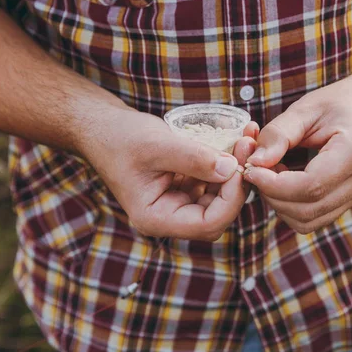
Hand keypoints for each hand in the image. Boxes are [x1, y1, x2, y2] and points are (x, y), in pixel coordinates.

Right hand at [79, 105, 257, 240]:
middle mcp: (170, 217)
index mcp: (157, 219)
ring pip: (220, 196)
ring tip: (246, 139)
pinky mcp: (185, 186)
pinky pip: (213, 180)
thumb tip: (232, 169)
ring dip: (236, 169)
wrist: (103, 128)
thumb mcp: (158, 146)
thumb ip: (195, 159)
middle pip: (219, 213)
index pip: (208, 224)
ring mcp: (179, 202)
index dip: (231, 199)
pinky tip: (236, 140)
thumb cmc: (121, 138)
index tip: (240, 165)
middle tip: (248, 146)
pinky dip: (226, 162)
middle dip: (238, 182)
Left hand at [245, 76, 351, 233]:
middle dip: (272, 196)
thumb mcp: (305, 108)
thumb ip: (278, 135)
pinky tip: (284, 182)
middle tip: (255, 170)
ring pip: (309, 221)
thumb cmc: (339, 102)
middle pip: (308, 209)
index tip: (250, 168)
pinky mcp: (350, 201)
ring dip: (280, 204)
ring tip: (271, 174)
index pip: (311, 185)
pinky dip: (291, 206)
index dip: (274, 185)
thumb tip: (254, 162)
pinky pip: (314, 218)